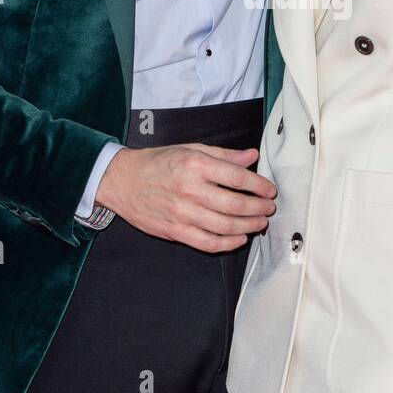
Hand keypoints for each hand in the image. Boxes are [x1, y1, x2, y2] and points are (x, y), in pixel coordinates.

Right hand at [95, 142, 277, 250]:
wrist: (122, 180)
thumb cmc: (158, 162)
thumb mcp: (190, 149)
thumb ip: (223, 155)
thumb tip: (252, 156)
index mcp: (195, 165)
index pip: (237, 177)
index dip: (259, 185)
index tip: (270, 190)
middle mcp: (189, 189)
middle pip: (234, 204)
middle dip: (258, 208)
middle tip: (268, 208)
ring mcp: (181, 213)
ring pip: (224, 226)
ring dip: (248, 226)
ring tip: (260, 223)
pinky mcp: (174, 231)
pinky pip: (207, 242)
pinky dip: (228, 243)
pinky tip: (239, 238)